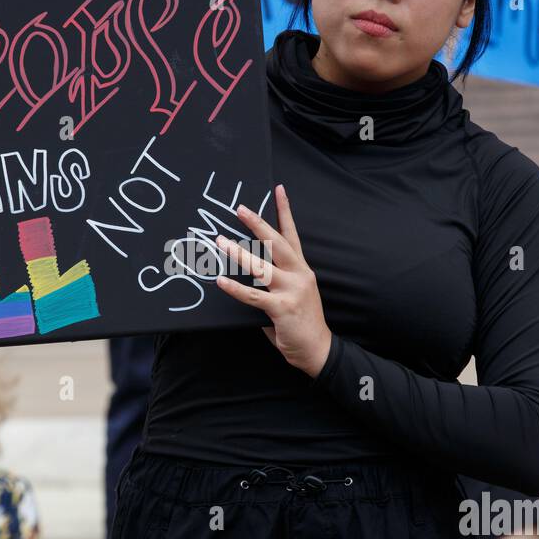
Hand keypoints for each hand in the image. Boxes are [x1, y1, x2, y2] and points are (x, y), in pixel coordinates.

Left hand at [215, 183, 332, 377]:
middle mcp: (299, 275)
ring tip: (221, 242)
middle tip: (241, 209)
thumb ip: (274, 281)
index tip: (278, 189)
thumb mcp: (292, 293)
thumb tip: (248, 269)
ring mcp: (292, 291)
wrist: (318, 349)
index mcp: (302, 269)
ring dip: (240, 254)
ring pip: (262, 267)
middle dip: (258, 224)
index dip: (285, 211)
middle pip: (277, 243)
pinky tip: (220, 281)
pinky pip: (254, 296)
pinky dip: (235, 289)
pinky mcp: (282, 308)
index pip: (292, 234)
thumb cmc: (300, 322)